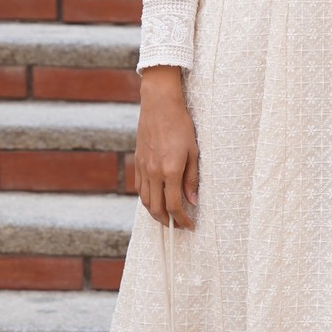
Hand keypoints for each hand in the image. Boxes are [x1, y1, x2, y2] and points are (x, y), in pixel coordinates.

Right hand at [134, 66, 198, 227]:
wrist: (159, 104)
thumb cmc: (181, 125)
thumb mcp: (193, 151)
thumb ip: (192, 179)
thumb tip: (192, 202)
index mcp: (170, 171)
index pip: (174, 206)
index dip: (182, 220)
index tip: (190, 225)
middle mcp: (153, 172)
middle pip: (156, 208)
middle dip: (167, 222)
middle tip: (178, 226)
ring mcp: (143, 167)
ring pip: (145, 201)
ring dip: (155, 214)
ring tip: (167, 218)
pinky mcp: (137, 162)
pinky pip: (139, 188)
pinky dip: (146, 199)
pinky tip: (155, 200)